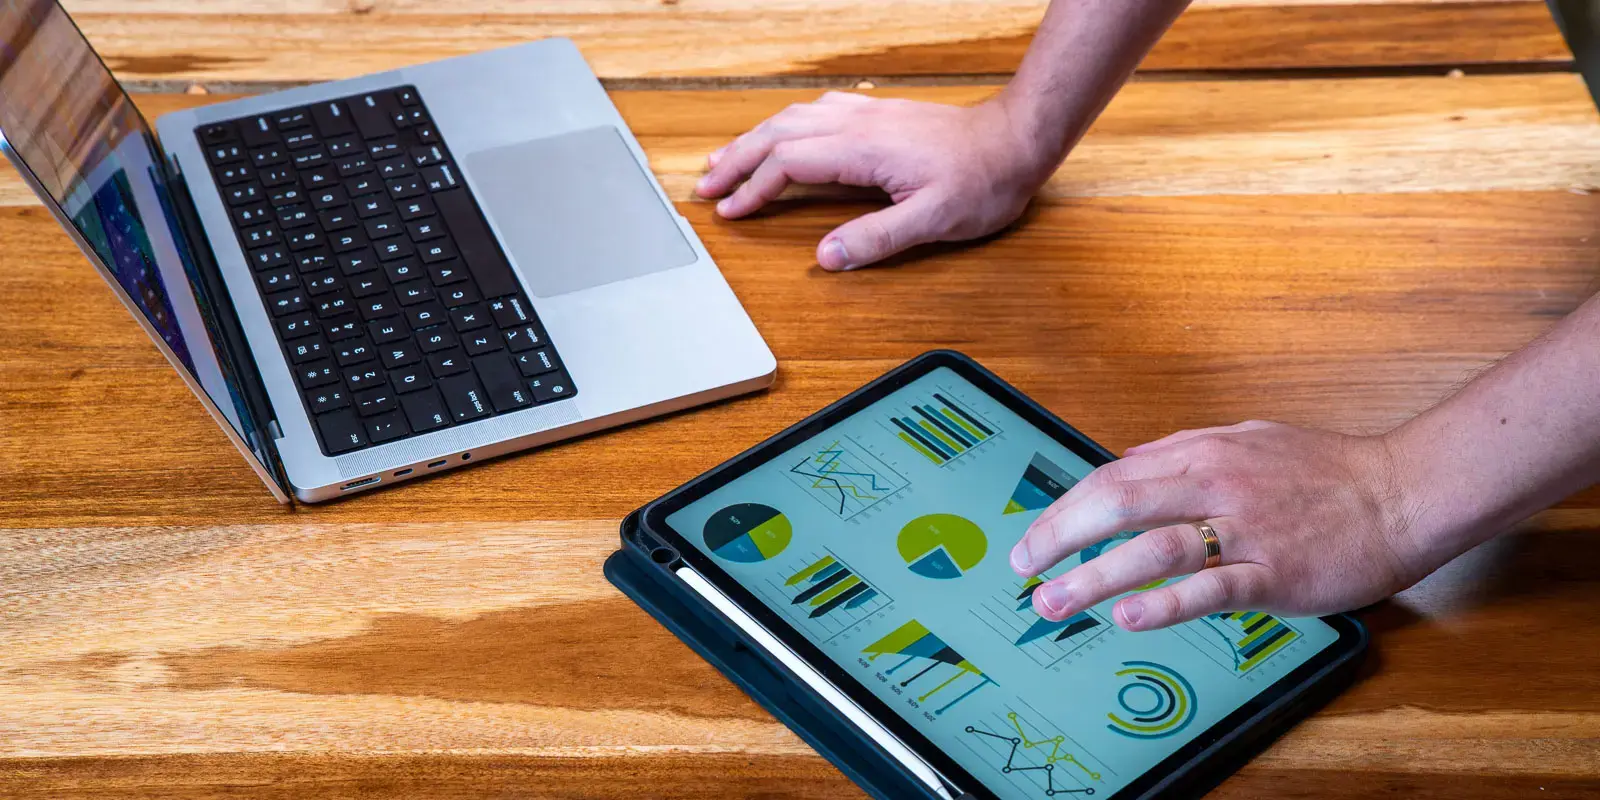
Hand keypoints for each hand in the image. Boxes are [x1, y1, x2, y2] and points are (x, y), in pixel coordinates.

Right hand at [695, 92, 1052, 270]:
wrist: (1016, 139)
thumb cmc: (982, 180)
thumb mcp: (934, 221)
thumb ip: (877, 238)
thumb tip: (826, 257)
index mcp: (863, 148)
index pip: (788, 164)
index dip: (753, 189)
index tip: (729, 212)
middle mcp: (857, 123)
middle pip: (776, 134)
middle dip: (735, 161)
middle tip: (704, 188)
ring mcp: (866, 114)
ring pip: (791, 118)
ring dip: (752, 140)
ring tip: (724, 162)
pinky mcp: (876, 114)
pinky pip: (813, 112)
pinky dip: (782, 126)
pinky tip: (778, 135)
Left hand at [1008, 421, 1435, 630]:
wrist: (1402, 492)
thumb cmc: (1326, 471)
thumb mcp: (1245, 439)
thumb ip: (1182, 452)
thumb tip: (1125, 464)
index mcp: (1203, 453)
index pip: (1112, 478)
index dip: (1065, 509)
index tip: (1034, 536)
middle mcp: (1215, 485)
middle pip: (1117, 503)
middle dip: (1059, 536)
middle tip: (1023, 567)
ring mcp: (1244, 529)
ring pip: (1152, 549)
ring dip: (1093, 577)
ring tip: (1053, 601)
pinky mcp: (1274, 571)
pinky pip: (1210, 589)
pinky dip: (1165, 603)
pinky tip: (1129, 617)